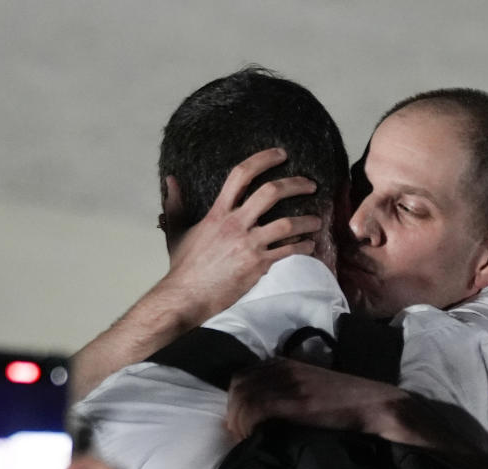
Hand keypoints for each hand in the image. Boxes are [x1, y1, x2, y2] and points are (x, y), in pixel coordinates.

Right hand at [160, 148, 323, 319]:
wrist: (186, 296)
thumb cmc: (182, 266)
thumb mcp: (177, 230)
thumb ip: (175, 203)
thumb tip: (170, 180)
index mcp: (218, 212)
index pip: (241, 175)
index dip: (264, 159)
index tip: (281, 154)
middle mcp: (235, 224)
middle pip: (271, 192)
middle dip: (296, 184)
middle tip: (310, 185)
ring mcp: (248, 244)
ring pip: (287, 223)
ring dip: (308, 220)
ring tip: (317, 221)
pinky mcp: (258, 265)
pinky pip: (288, 251)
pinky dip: (304, 247)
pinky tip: (309, 245)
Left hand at [226, 359, 408, 441]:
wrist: (375, 406)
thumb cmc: (344, 403)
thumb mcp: (309, 388)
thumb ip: (285, 391)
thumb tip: (258, 413)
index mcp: (283, 363)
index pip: (241, 378)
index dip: (235, 402)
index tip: (240, 424)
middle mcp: (282, 368)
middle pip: (238, 388)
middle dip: (234, 414)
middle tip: (241, 436)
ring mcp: (289, 383)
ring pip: (244, 400)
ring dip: (240, 424)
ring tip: (249, 441)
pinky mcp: (297, 400)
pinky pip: (257, 410)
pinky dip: (250, 427)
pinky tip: (257, 439)